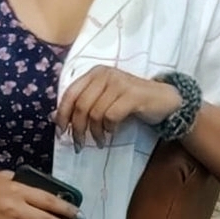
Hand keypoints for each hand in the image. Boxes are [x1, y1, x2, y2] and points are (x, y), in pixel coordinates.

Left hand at [54, 68, 181, 147]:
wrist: (163, 100)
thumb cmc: (130, 101)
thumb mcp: (104, 100)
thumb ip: (83, 105)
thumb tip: (56, 118)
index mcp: (94, 73)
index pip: (70, 94)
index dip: (62, 114)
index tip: (61, 132)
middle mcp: (104, 74)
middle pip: (80, 105)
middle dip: (77, 129)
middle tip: (79, 144)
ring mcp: (119, 82)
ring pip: (95, 112)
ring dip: (94, 132)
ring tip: (100, 140)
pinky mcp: (132, 94)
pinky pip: (111, 116)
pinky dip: (109, 128)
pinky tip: (112, 132)